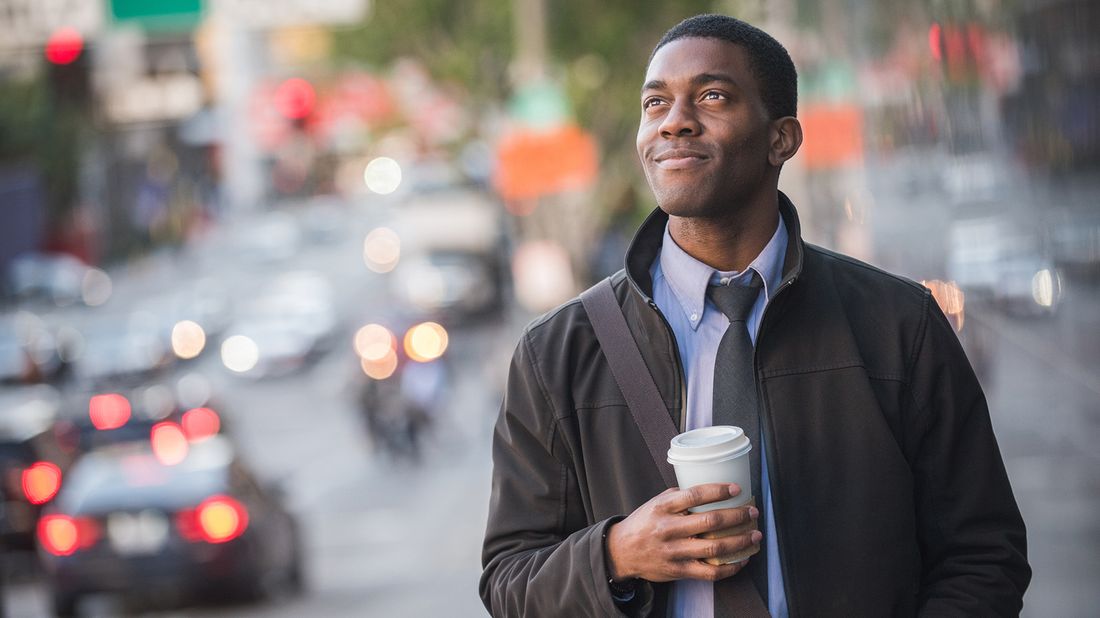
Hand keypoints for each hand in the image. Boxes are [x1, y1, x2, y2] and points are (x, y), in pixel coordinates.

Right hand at [606, 483, 760, 582]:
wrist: (621, 551)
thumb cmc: (643, 523)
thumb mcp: (656, 502)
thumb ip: (680, 497)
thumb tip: (710, 490)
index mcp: (663, 507)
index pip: (695, 495)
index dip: (719, 491)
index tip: (736, 488)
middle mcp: (669, 529)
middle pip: (711, 522)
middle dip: (737, 516)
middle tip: (752, 512)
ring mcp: (674, 551)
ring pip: (715, 547)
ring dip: (740, 541)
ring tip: (754, 535)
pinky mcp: (678, 570)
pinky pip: (710, 571)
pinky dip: (730, 567)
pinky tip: (741, 560)